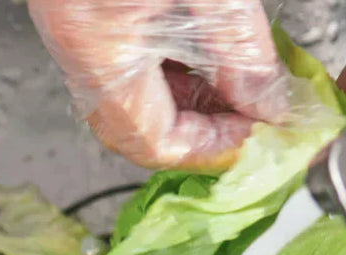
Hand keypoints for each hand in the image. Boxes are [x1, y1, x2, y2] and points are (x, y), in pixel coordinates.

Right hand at [28, 0, 291, 171]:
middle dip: (202, 135)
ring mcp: (74, 31)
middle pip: (136, 131)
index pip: (157, 142)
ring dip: (189, 107)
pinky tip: (208, 59)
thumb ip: (241, 50)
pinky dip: (170, 78)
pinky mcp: (81, 13)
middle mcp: (76, 46)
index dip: (217, 149)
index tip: (266, 134)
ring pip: (129, 103)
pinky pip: (122, 71)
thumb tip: (271, 106)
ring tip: (242, 91)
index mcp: (98, 48)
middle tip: (257, 121)